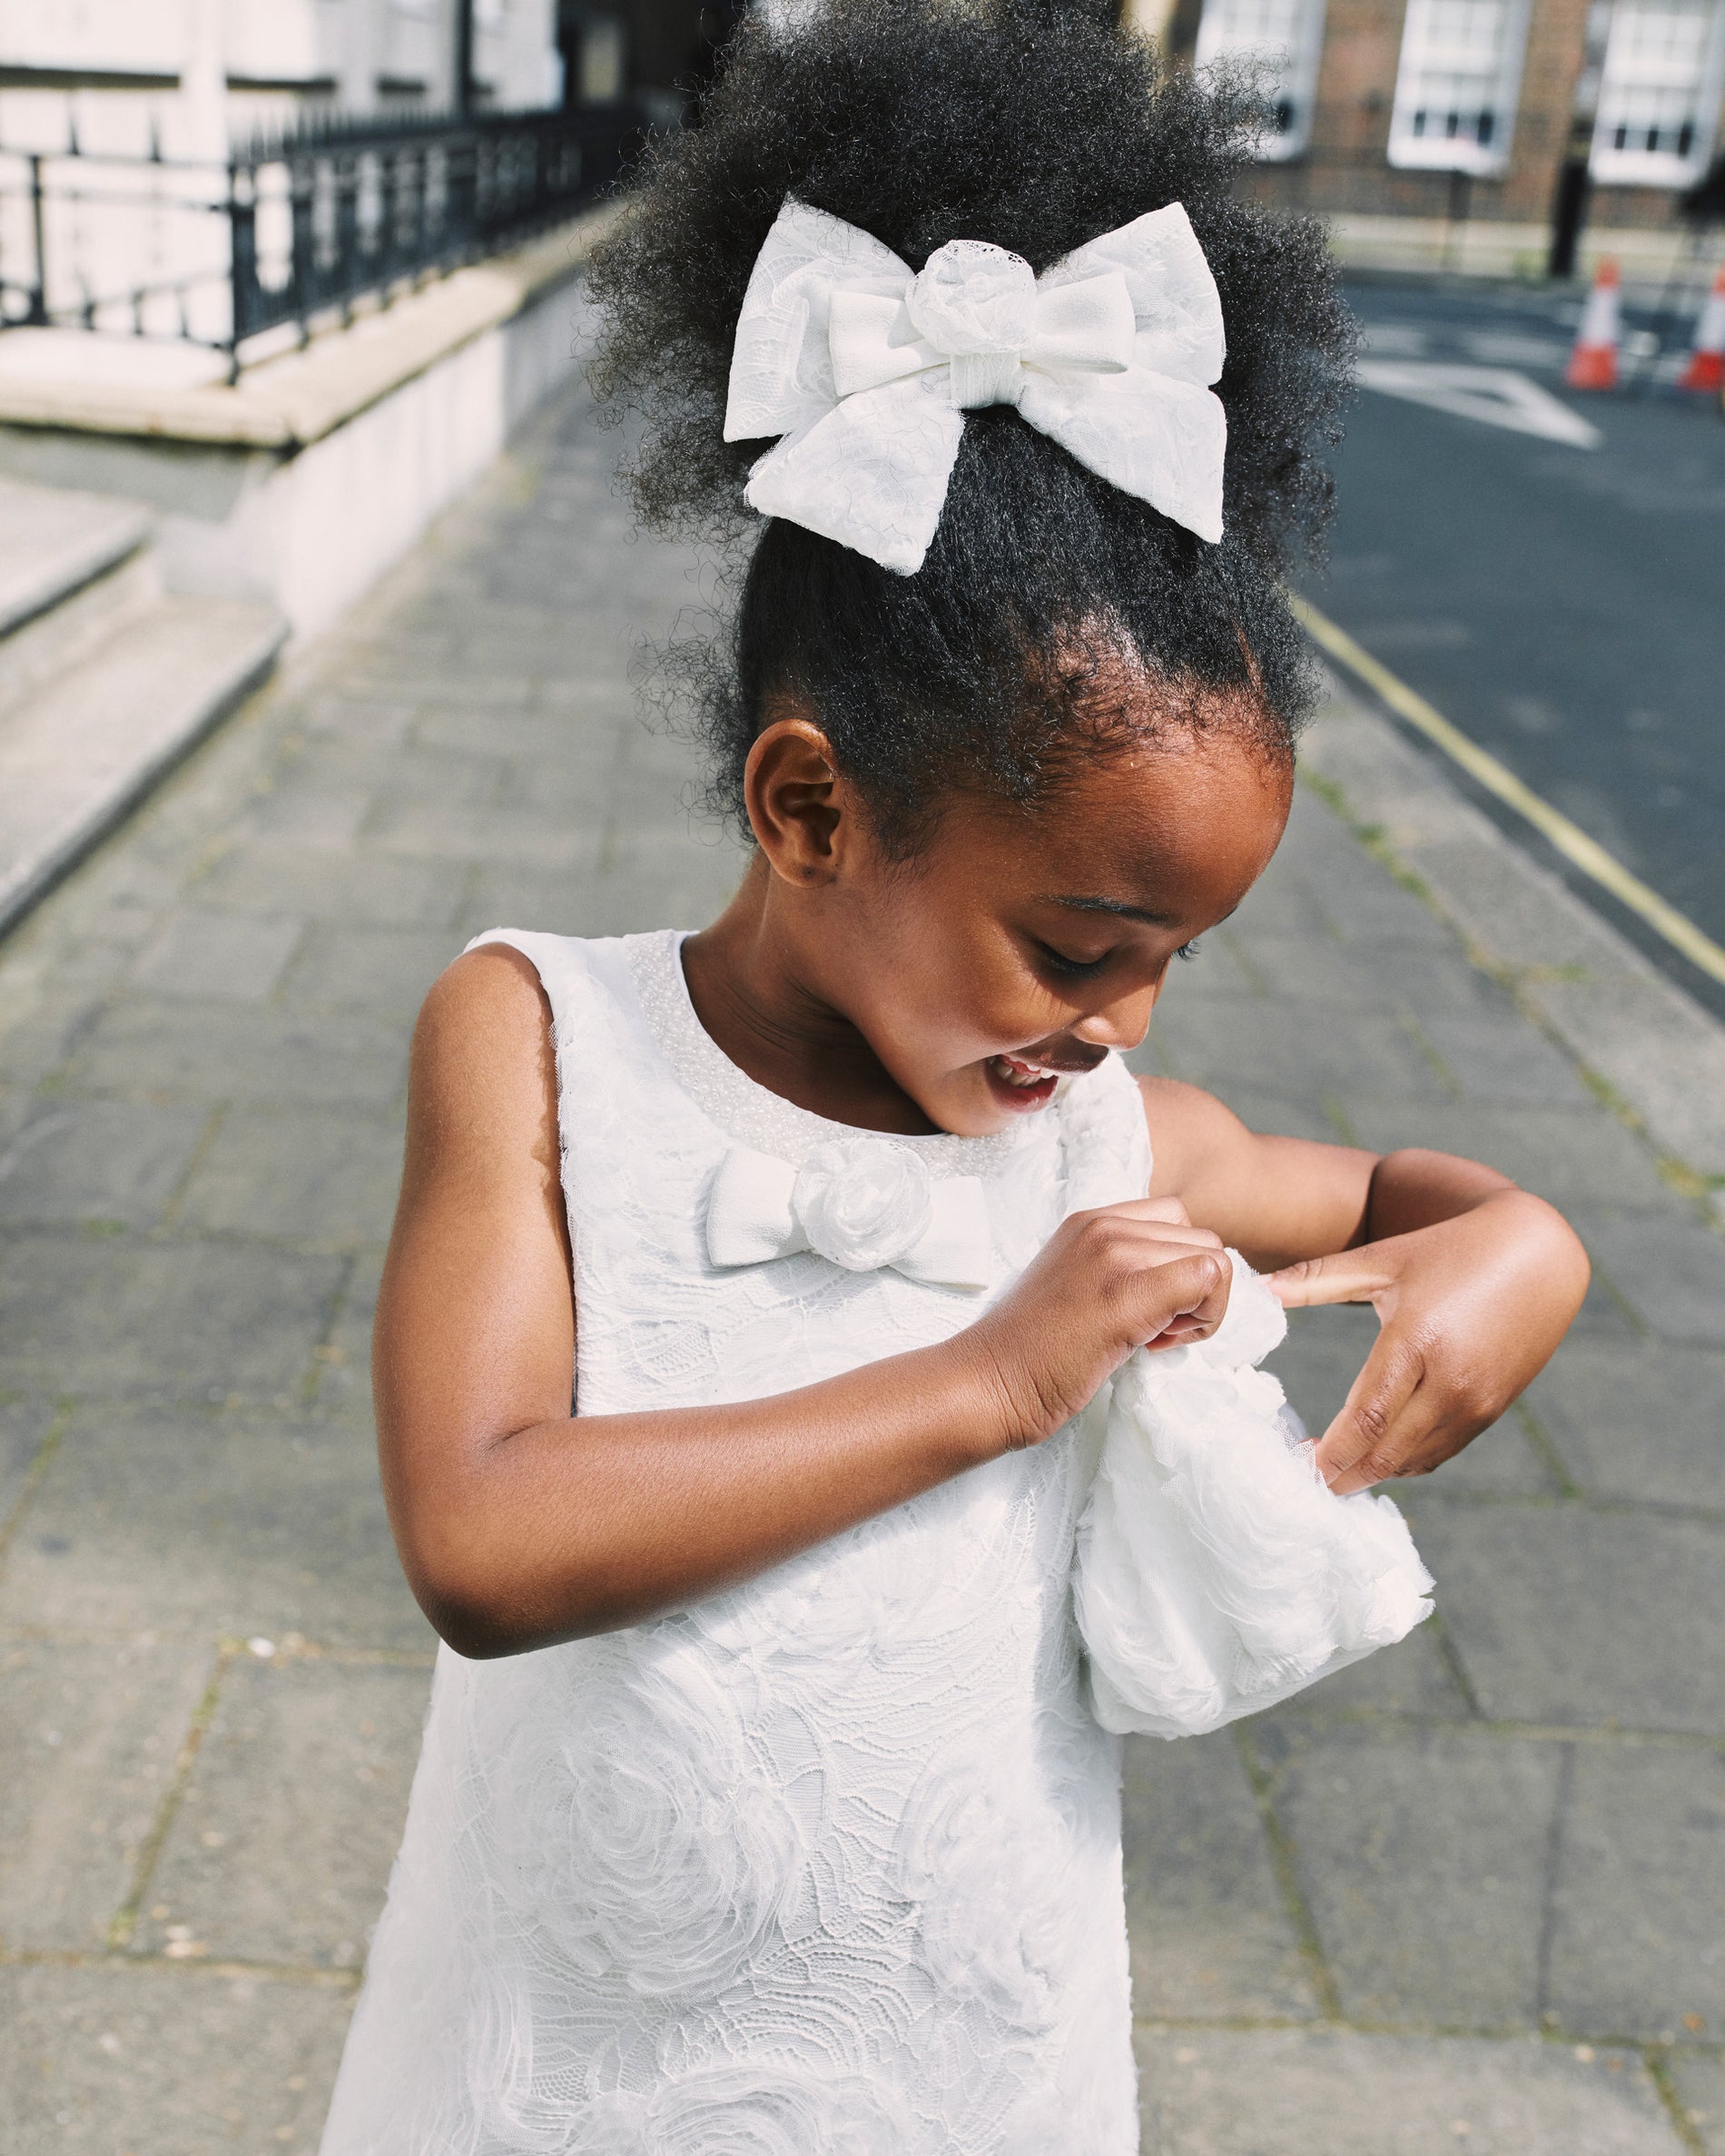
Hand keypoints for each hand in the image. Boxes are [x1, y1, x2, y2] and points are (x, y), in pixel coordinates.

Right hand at [963, 1198, 1232, 1449]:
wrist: (990, 1381)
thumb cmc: (1030, 1352)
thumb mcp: (1074, 1284)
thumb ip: (1118, 1269)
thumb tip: (1180, 1283)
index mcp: (1090, 1221)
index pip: (1174, 1219)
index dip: (1176, 1265)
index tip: (1149, 1307)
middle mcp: (1105, 1226)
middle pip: (1201, 1239)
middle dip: (1197, 1289)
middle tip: (1157, 1330)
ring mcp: (1115, 1253)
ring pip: (1214, 1258)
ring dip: (1203, 1307)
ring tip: (1156, 1338)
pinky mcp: (1128, 1291)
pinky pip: (1208, 1279)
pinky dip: (1203, 1319)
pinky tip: (1158, 1345)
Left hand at [1269, 1190, 1589, 1491]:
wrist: (1538, 1255)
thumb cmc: (1449, 1251)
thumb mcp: (1383, 1259)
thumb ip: (1318, 1279)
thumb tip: (1259, 1289)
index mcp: (1416, 1342)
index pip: (1365, 1419)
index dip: (1331, 1451)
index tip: (1299, 1462)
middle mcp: (1449, 1381)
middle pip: (1388, 1451)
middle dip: (1345, 1474)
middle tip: (1309, 1482)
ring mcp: (1476, 1401)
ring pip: (1415, 1459)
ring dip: (1374, 1473)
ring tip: (1336, 1472)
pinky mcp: (1492, 1409)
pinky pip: (1442, 1451)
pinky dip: (1407, 1462)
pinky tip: (1379, 1457)